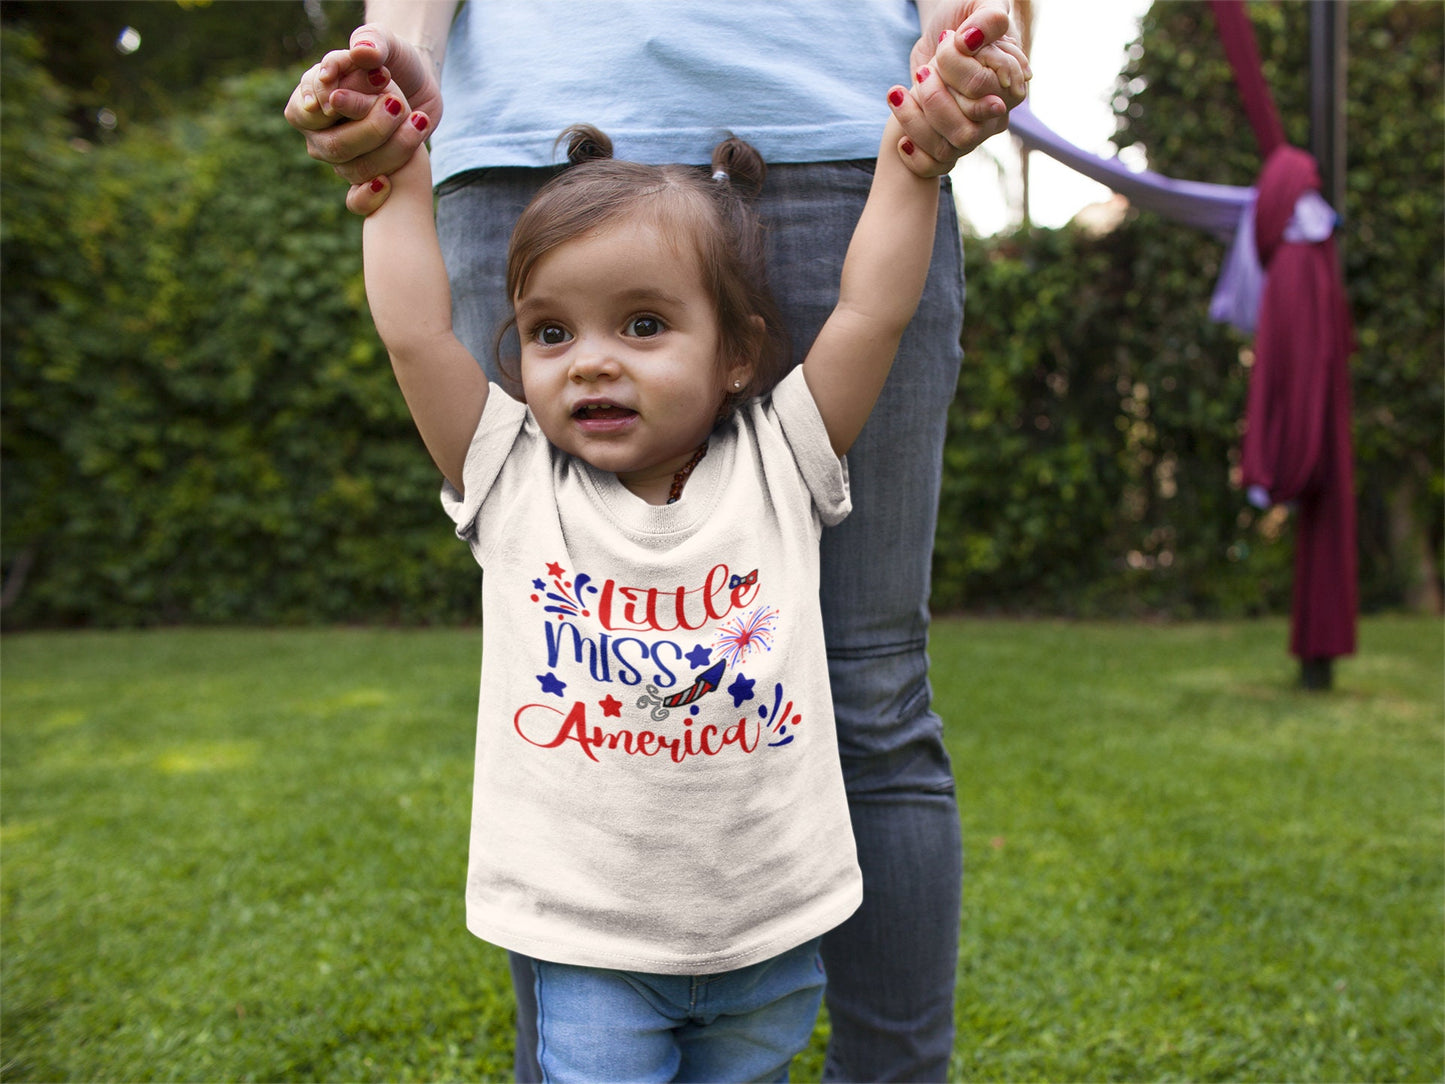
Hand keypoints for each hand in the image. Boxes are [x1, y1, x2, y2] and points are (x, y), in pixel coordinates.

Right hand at [283, 24, 441, 185]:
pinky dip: (370, 196)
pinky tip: (387, 182)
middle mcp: (319, 131)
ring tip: (417, 120)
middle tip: (397, 103)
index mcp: (311, 96)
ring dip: (389, 150)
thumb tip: (362, 52)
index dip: (332, 105)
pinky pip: (356, 200)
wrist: (416, 85)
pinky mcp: (364, 175)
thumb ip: (372, 42)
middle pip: (334, 145)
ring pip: (353, 169)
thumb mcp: (386, 43)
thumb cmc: (392, 59)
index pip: (308, 110)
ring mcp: (340, 157)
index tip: (361, 89)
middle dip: (371, 128)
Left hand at [891, 0, 1030, 175]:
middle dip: (934, 98)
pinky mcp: (950, 144)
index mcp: (1011, 82)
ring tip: (897, 93)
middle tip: (922, 70)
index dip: (955, 67)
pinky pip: (936, 167)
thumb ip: (987, 17)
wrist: (941, 33)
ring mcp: (974, 133)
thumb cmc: (963, 15)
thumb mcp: (977, 4)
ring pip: (949, 149)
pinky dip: (915, 157)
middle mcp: (996, 114)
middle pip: (966, 130)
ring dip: (915, 122)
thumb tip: (972, 39)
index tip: (945, 41)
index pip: (980, 87)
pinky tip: (901, 138)